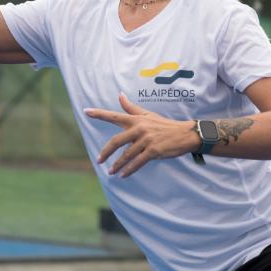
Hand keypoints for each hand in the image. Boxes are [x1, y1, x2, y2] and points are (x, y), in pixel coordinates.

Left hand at [84, 93, 199, 176]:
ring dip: (117, 165)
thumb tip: (120, 95)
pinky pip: (137, 162)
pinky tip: (123, 175)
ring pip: (126, 155)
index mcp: (136, 119)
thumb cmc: (164, 125)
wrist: (184, 134)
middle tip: (99, 160)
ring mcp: (146, 140)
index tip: (86, 111)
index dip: (99, 113)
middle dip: (106, 152)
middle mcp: (139, 128)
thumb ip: (131, 108)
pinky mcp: (153, 151)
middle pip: (116, 141)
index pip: (114, 115)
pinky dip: (129, 170)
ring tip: (110, 172)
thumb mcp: (147, 114)